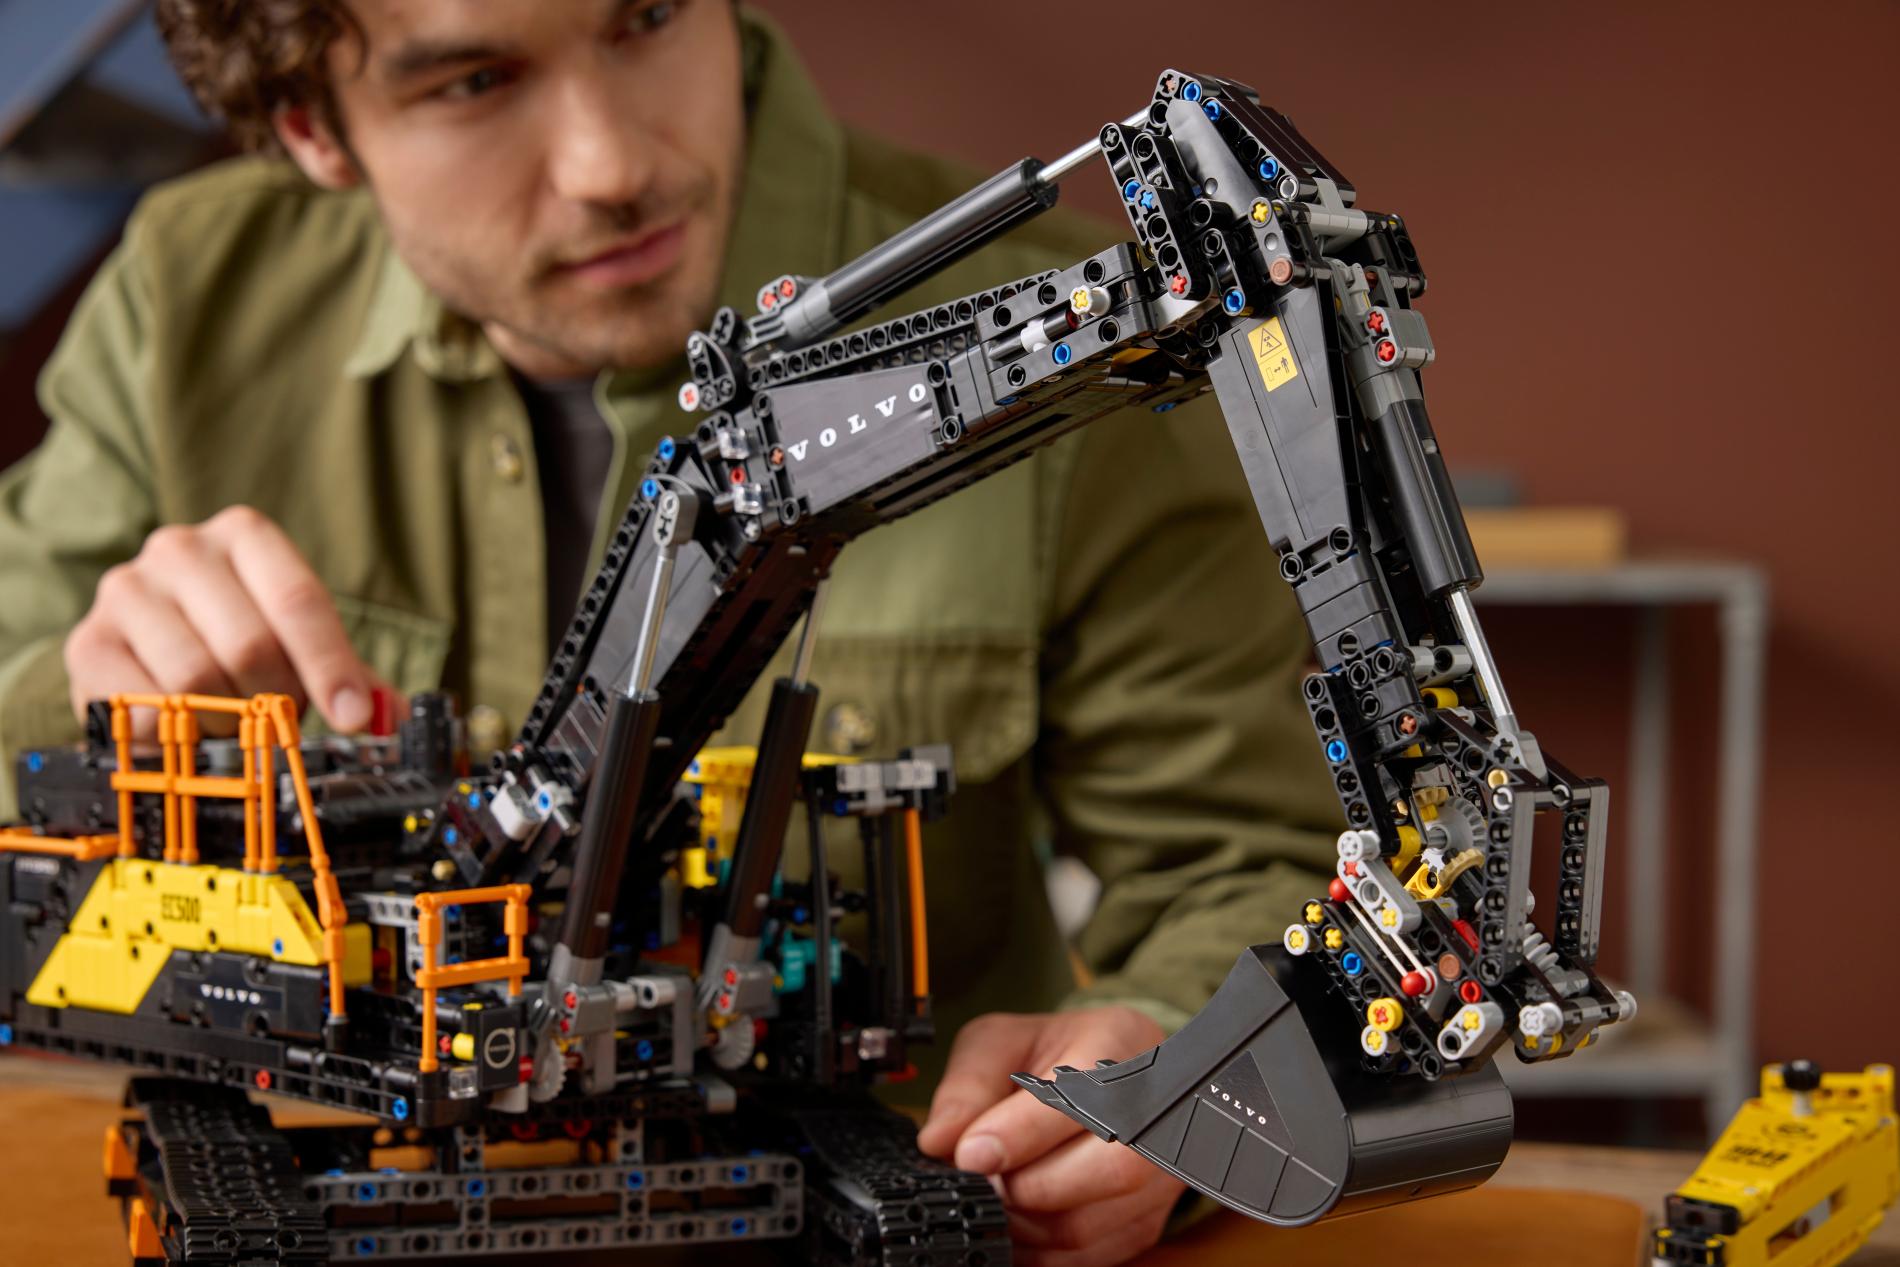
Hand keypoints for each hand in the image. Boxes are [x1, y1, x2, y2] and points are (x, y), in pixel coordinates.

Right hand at [64, 506, 383, 733]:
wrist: (147, 649)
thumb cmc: (238, 640)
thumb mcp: (299, 644)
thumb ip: (349, 675)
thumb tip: (392, 716)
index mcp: (244, 535)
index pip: (299, 600)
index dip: (330, 665)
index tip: (353, 716)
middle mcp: (179, 548)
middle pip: (249, 644)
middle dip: (276, 697)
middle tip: (279, 716)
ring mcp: (125, 591)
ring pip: (194, 679)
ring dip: (226, 718)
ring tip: (231, 717)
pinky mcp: (86, 642)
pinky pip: (142, 708)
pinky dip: (174, 733)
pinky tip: (182, 725)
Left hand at [917, 1007, 1185, 1266]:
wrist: (1099, 1075)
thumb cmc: (1049, 1055)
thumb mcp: (999, 1044)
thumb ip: (969, 1086)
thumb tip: (940, 1140)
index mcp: (1119, 1044)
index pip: (1087, 1096)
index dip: (1023, 1133)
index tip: (972, 1153)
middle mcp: (1155, 1112)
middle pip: (1111, 1169)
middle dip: (1029, 1185)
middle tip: (982, 1178)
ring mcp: (1157, 1174)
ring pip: (1092, 1222)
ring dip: (1024, 1221)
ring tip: (992, 1194)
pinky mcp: (1143, 1221)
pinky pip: (1085, 1256)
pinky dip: (1037, 1249)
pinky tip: (1013, 1220)